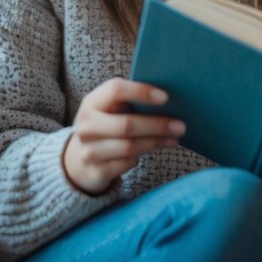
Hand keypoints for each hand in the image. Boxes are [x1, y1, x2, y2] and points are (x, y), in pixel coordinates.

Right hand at [62, 77, 184, 195]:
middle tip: (181, 126)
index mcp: (92, 103)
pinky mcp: (97, 171)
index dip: (141, 92)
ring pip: (130, 146)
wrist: (81, 160)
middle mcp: (86, 126)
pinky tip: (157, 148)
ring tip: (176, 138)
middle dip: (157, 125)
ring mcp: (89, 151)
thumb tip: (170, 100)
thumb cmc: (107, 126)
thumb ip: (132, 102)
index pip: (115, 90)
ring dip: (156, 142)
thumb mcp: (112, 110)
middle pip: (126, 124)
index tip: (166, 97)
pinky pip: (127, 163)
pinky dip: (144, 156)